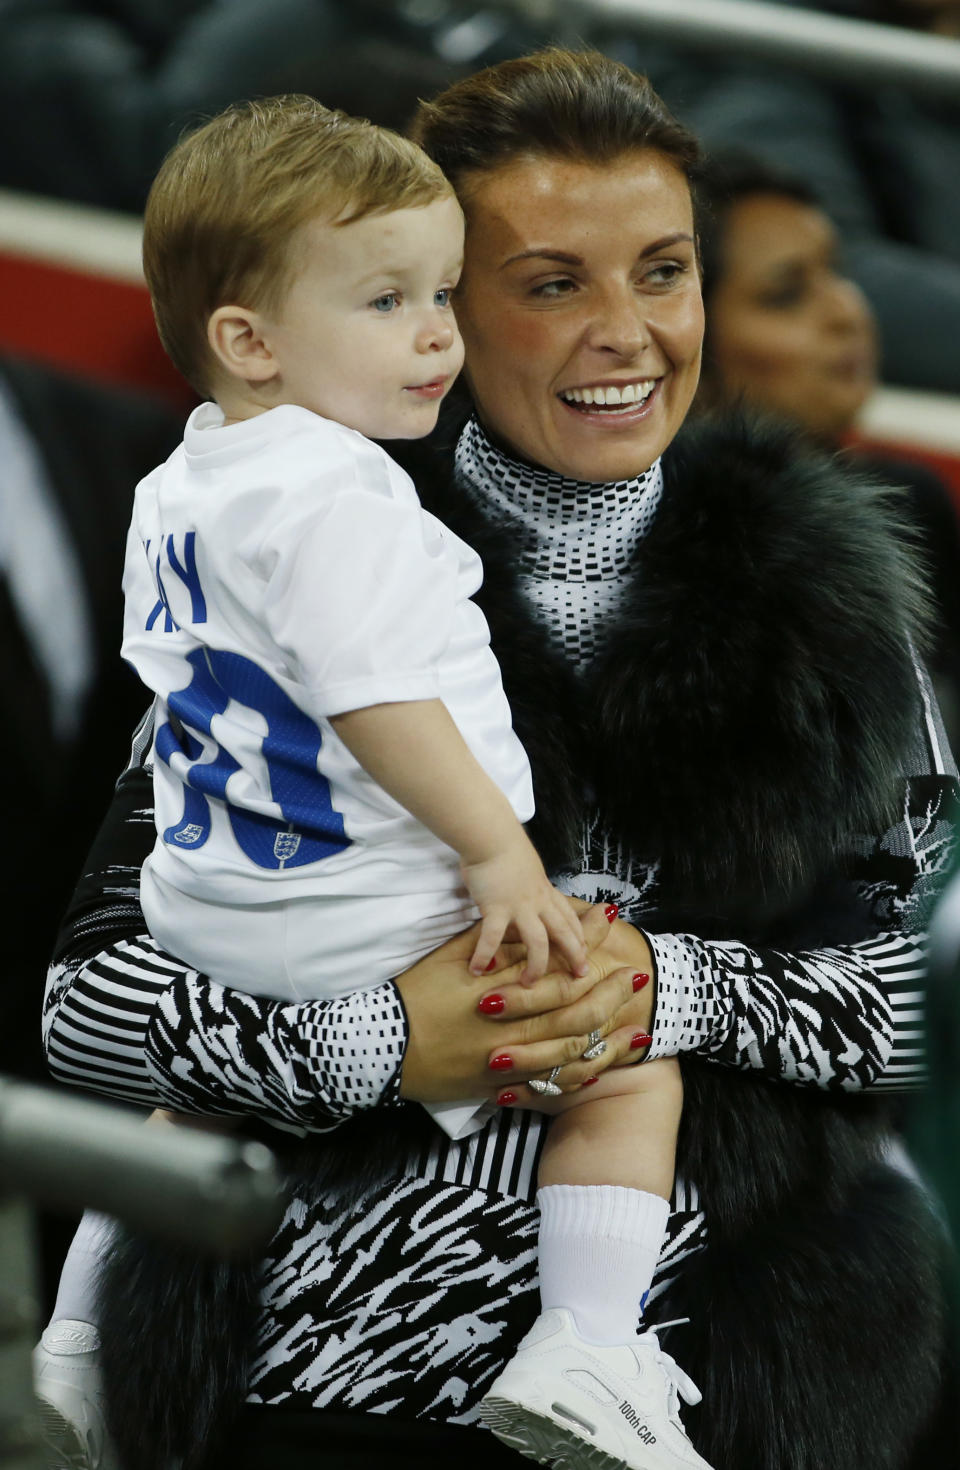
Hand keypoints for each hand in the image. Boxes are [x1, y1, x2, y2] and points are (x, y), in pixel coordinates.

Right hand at [397, 903, 640, 1102]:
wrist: (383, 1044)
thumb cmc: (415, 994)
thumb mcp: (452, 960)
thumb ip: (494, 948)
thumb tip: (530, 931)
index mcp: (501, 992)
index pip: (556, 965)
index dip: (587, 945)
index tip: (611, 927)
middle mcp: (511, 1029)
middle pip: (574, 1011)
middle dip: (610, 992)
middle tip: (636, 977)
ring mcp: (507, 1063)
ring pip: (570, 1053)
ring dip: (608, 1041)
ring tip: (638, 1031)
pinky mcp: (498, 1088)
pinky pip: (547, 1088)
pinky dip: (576, 1078)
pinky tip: (598, 1069)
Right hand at [463, 833, 587, 981]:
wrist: (490, 834)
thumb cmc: (502, 845)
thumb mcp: (525, 866)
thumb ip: (526, 882)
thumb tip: (523, 887)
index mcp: (544, 890)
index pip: (567, 916)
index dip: (578, 935)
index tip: (584, 951)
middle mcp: (537, 901)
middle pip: (563, 932)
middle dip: (574, 955)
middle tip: (580, 975)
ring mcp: (519, 905)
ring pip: (538, 942)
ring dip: (536, 966)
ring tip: (528, 984)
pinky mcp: (496, 907)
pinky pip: (493, 938)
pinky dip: (484, 956)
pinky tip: (476, 970)